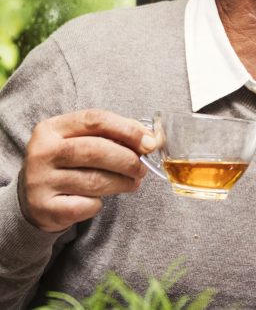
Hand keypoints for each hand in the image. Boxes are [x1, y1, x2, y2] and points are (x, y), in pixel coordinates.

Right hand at [18, 109, 156, 231]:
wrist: (32, 199)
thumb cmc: (68, 163)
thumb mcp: (83, 140)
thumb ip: (115, 134)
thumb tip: (151, 139)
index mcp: (52, 128)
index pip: (95, 119)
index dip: (128, 130)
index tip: (150, 142)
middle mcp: (42, 152)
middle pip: (96, 150)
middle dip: (127, 159)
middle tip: (142, 168)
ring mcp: (40, 181)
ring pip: (94, 180)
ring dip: (122, 182)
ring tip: (133, 182)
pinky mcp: (44, 208)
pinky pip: (85, 205)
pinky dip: (99, 203)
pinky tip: (100, 199)